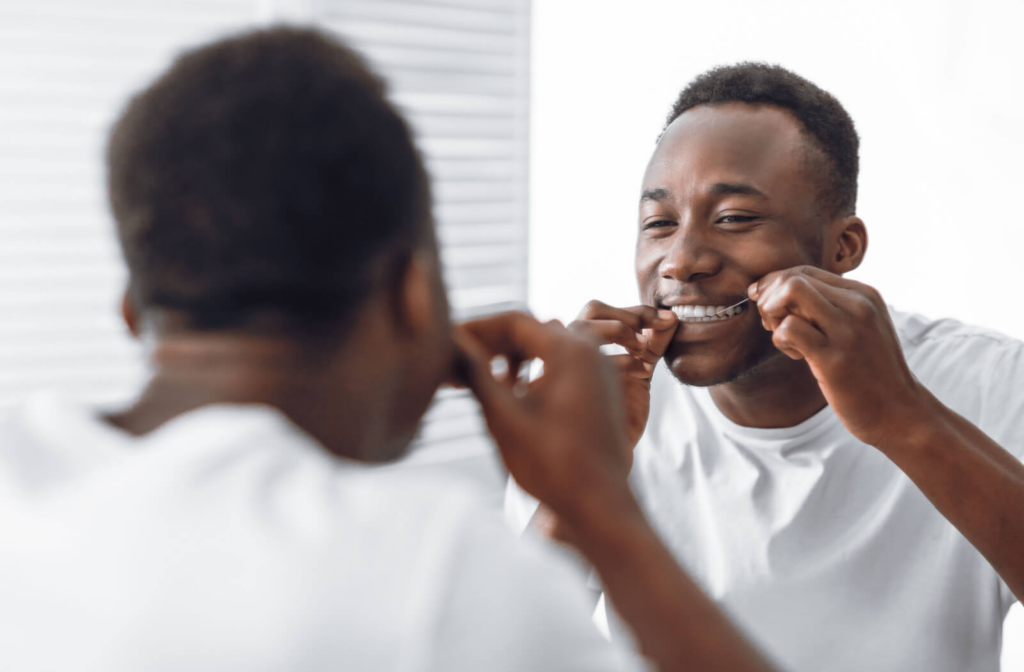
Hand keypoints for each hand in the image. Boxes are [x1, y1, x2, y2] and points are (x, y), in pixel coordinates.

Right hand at [455, 312, 633, 522]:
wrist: (601, 505)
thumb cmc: (553, 465)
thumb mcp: (504, 417)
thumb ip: (476, 373)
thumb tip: (450, 341)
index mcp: (570, 351)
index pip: (514, 321)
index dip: (476, 329)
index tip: (449, 341)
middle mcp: (591, 352)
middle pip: (531, 331)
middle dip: (492, 344)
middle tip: (458, 364)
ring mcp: (600, 371)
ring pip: (547, 348)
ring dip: (512, 358)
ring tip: (480, 380)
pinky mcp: (601, 391)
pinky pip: (563, 366)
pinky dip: (534, 371)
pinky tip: (511, 394)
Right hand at [568, 301, 677, 451]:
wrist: (606, 458)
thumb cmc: (618, 414)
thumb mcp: (641, 371)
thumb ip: (654, 344)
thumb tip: (673, 317)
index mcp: (584, 343)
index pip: (602, 310)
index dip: (635, 310)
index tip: (666, 319)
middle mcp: (571, 349)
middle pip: (592, 309)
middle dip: (626, 315)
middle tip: (650, 333)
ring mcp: (568, 365)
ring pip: (583, 325)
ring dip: (618, 329)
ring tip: (642, 348)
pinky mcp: (570, 384)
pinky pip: (588, 358)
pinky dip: (620, 359)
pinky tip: (640, 372)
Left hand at [750, 266, 929, 448]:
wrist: (900, 412)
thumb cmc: (869, 371)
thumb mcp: (858, 327)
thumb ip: (828, 307)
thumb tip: (774, 291)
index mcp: (863, 294)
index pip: (804, 271)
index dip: (776, 286)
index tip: (770, 307)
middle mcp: (857, 305)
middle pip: (792, 278)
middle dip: (770, 299)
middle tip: (773, 325)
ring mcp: (847, 331)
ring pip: (789, 293)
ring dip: (773, 315)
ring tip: (786, 339)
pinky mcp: (833, 358)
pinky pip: (789, 328)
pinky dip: (780, 339)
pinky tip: (795, 355)